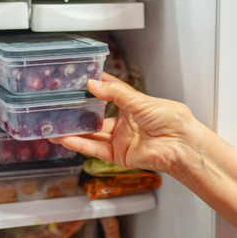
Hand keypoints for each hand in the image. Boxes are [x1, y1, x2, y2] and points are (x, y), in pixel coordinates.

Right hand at [49, 72, 199, 173]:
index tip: (78, 81)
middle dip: (79, 115)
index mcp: (132, 106)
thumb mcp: (140, 100)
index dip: (95, 88)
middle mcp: (125, 123)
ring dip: (74, 133)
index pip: (109, 94)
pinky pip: (96, 150)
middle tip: (61, 109)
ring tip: (55, 128)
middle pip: (96, 118)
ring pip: (92, 136)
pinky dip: (81, 145)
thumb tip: (94, 84)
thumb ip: (115, 93)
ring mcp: (121, 140)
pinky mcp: (120, 156)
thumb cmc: (171, 119)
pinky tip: (67, 140)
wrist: (180, 143)